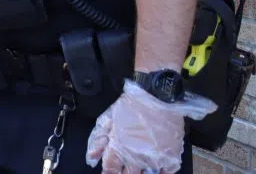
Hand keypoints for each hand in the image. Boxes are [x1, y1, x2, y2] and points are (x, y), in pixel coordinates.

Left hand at [86, 80, 215, 172]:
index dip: (109, 172)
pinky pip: (166, 173)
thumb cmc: (131, 105)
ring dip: (142, 172)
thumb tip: (92, 159)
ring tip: (140, 166)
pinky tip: (156, 167)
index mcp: (119, 147)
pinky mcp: (171, 157)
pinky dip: (161, 172)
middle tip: (126, 168)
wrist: (156, 96)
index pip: (111, 169)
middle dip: (125, 173)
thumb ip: (99, 140)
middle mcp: (136, 156)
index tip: (110, 171)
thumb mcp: (109, 119)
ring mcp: (155, 158)